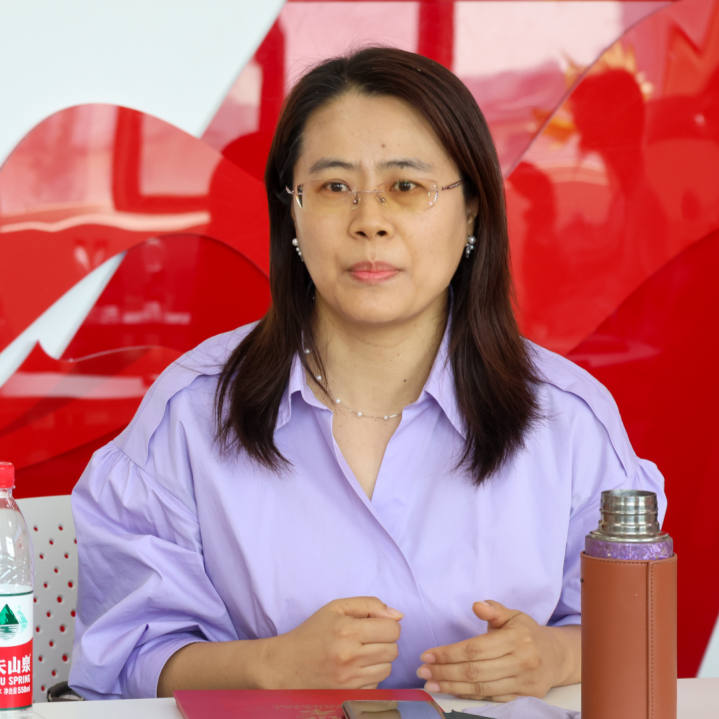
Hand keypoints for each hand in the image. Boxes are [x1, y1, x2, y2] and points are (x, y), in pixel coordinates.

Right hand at [264, 596, 402, 688]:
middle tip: (368, 639)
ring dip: (379, 660)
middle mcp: (351, 656)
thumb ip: (369, 604)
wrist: (286, 665)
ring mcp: (350, 679)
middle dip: (385, 641)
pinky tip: (356, 668)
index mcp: (348, 630)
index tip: (376, 625)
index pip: (392, 629)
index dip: (388, 625)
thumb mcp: (336, 608)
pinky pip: (376, 684)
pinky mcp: (349, 694)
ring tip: (362, 653)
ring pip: (387, 668)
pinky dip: (371, 676)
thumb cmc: (312, 632)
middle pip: (393, 649)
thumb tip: (398, 615)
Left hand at [416, 601, 579, 701]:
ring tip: (431, 684)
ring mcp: (524, 682)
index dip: (449, 653)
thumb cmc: (527, 632)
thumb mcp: (513, 615)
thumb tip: (477, 605)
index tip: (427, 655)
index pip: (475, 649)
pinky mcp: (525, 698)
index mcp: (517, 638)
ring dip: (452, 686)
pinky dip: (469, 696)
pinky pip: (492, 698)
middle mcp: (521, 661)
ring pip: (482, 688)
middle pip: (475, 671)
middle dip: (445, 671)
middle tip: (423, 671)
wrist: (556, 657)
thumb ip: (494, 609)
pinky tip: (452, 690)